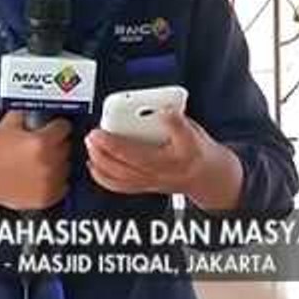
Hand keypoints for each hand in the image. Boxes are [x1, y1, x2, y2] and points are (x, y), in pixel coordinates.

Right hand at [0, 111, 71, 210]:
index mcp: (42, 142)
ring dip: (57, 162)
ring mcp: (49, 181)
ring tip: (39, 160)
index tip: (50, 128)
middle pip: (66, 145)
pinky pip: (63, 184)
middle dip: (55, 143)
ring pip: (67, 165)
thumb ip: (27, 110)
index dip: (55, 126)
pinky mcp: (47, 197)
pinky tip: (41, 175)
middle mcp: (49, 162)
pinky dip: (55, 180)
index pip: (64, 127)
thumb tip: (40, 105)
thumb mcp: (8, 123)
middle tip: (40, 144)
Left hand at [85, 111, 242, 209]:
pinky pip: (120, 187)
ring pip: (118, 178)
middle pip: (122, 167)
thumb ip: (177, 122)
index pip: (135, 154)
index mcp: (167, 161)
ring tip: (91, 146)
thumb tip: (164, 112)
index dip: (115, 142)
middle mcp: (156, 175)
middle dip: (102, 152)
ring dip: (100, 163)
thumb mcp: (193, 133)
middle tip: (92, 135)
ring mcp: (149, 182)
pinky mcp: (144, 186)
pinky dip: (103, 178)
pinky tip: (94, 166)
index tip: (102, 130)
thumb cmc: (198, 153)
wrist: (208, 177)